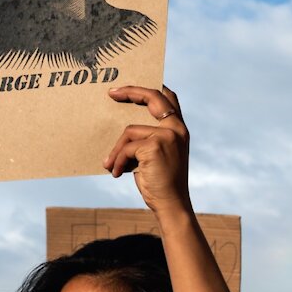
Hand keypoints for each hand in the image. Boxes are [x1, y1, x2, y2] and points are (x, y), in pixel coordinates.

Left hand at [104, 86, 190, 214]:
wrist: (171, 204)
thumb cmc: (160, 181)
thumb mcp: (157, 154)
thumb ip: (148, 137)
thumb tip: (123, 127)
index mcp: (179, 128)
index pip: (169, 97)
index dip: (151, 87)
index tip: (130, 86)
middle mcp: (176, 128)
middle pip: (152, 97)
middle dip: (130, 91)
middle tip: (111, 93)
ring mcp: (167, 136)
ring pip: (129, 131)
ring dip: (116, 150)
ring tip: (112, 165)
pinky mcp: (154, 146)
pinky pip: (126, 147)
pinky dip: (117, 161)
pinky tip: (116, 173)